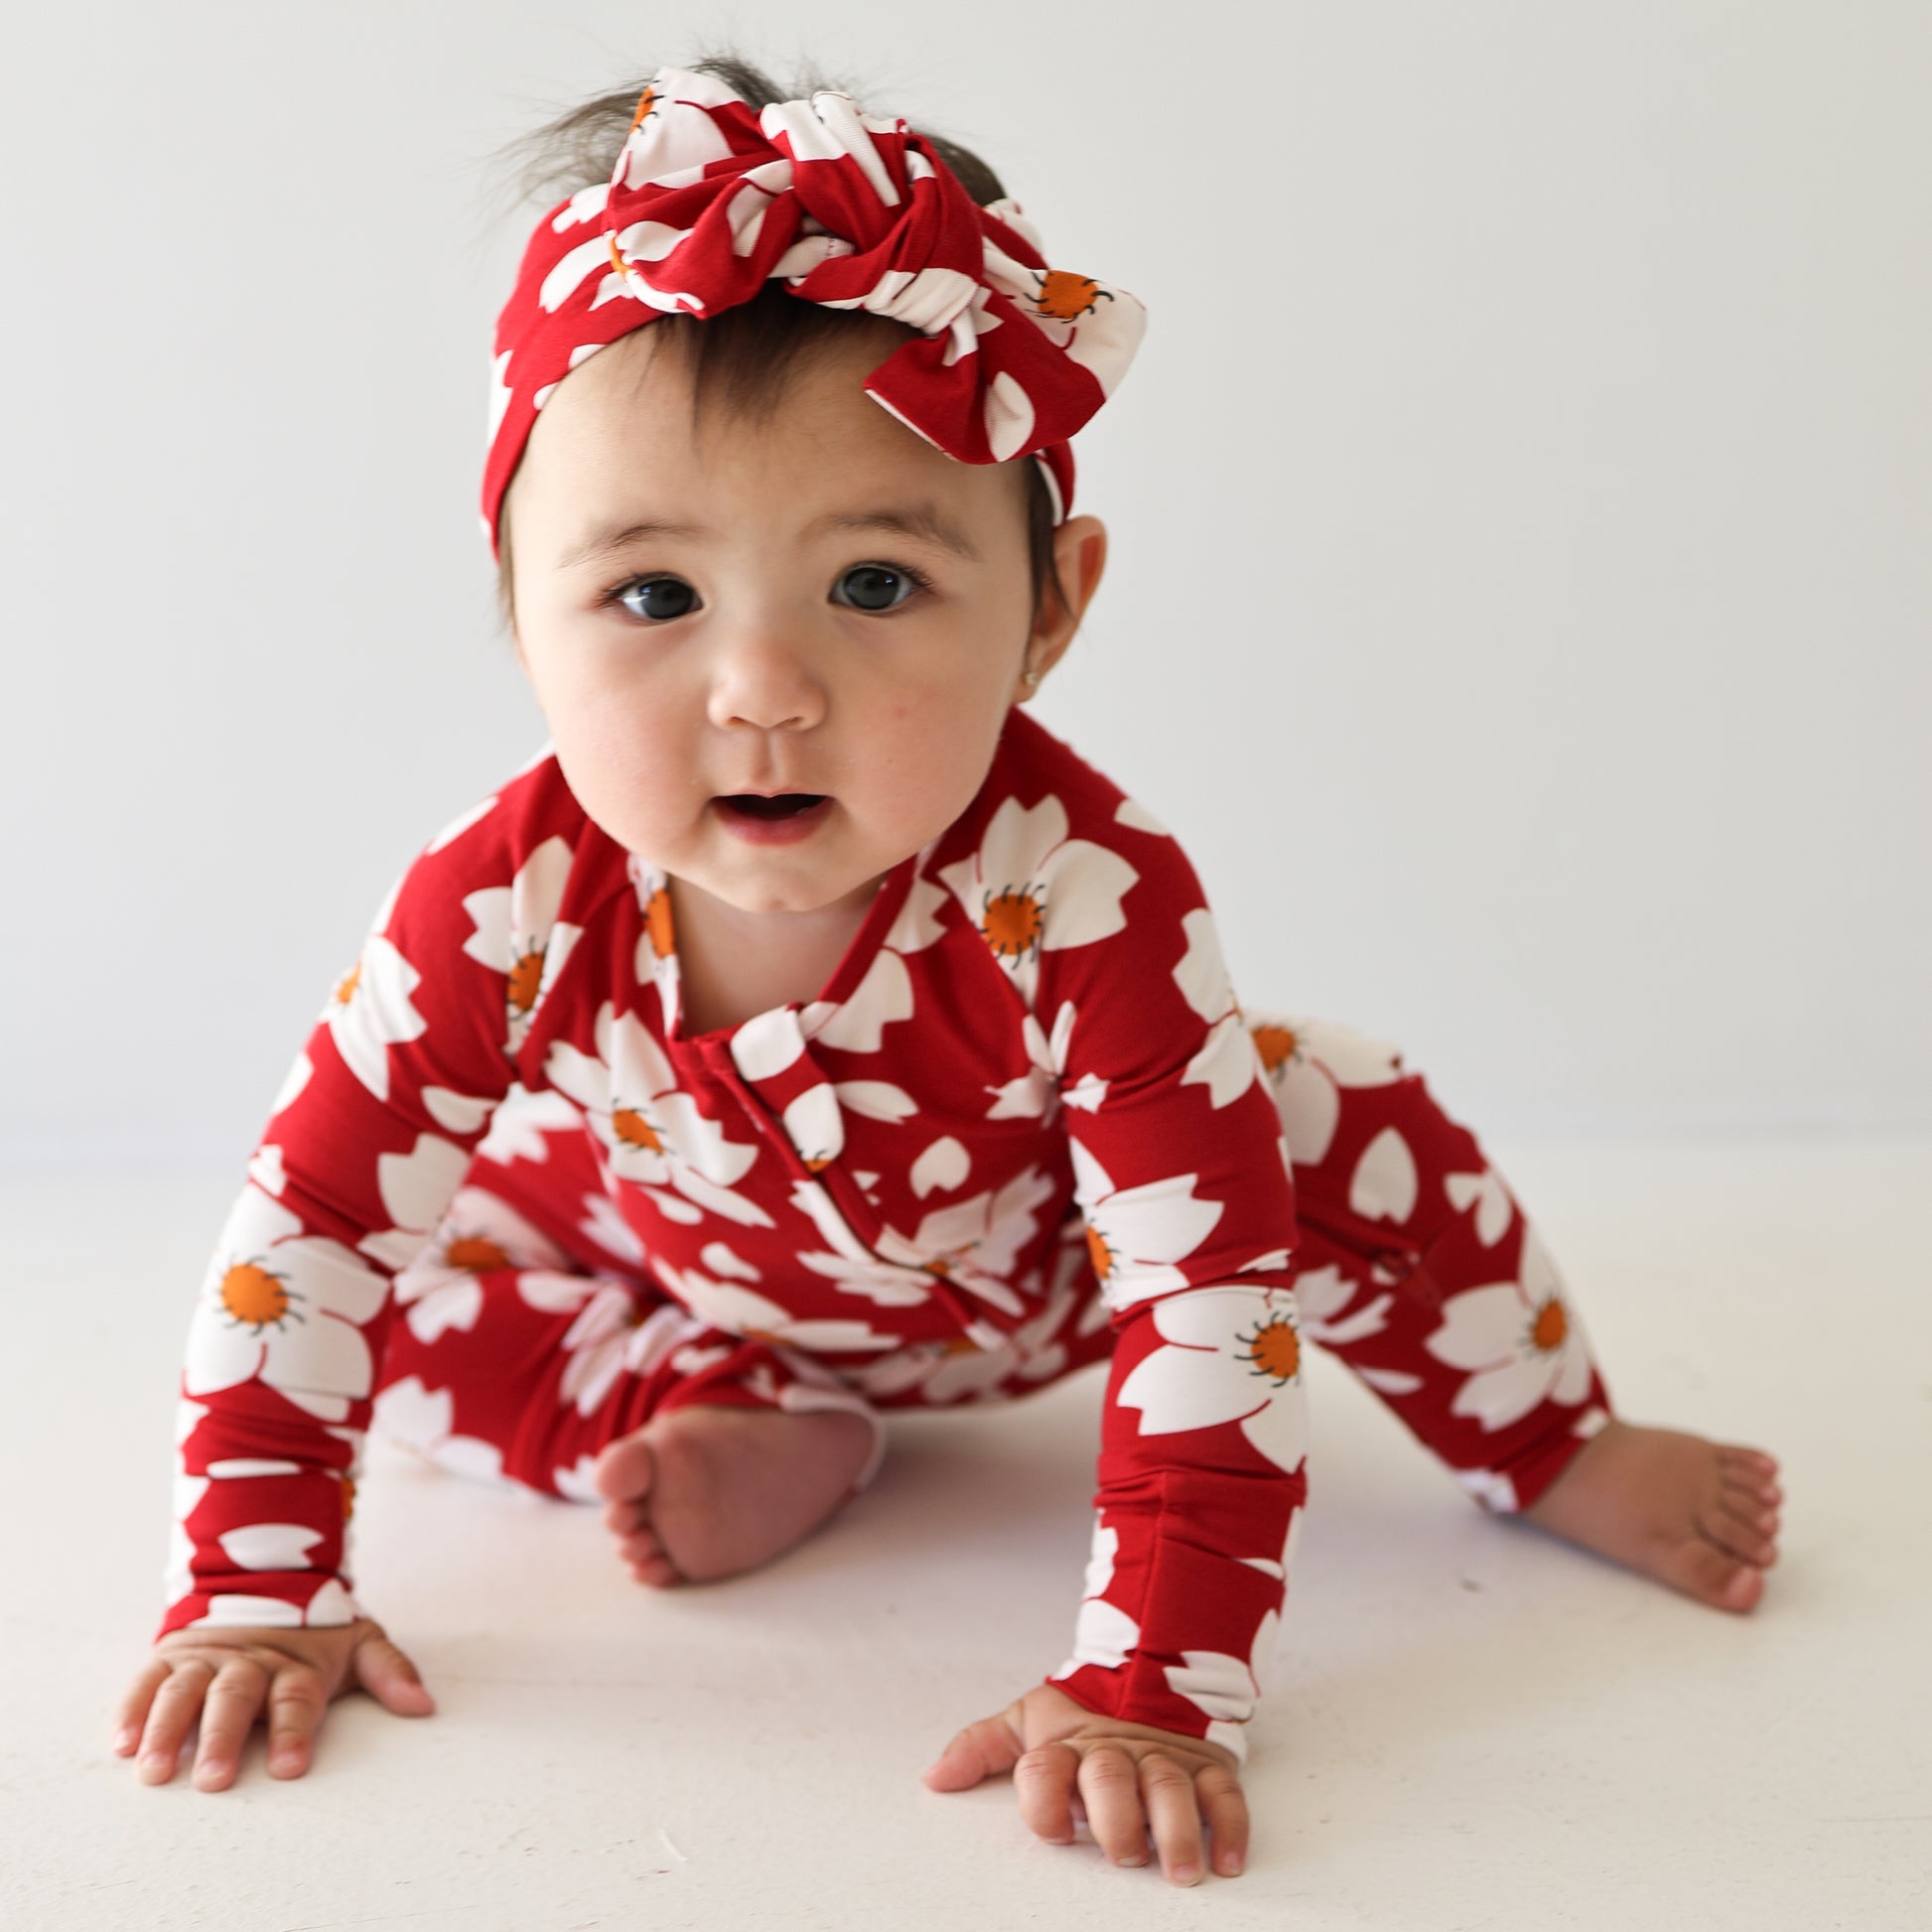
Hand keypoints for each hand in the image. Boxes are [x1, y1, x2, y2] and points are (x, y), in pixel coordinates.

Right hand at [111, 1614, 435, 1791]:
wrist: (265, 1578)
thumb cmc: (315, 1631)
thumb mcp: (360, 1641)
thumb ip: (389, 1671)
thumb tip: (424, 1704)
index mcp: (297, 1664)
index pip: (299, 1699)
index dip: (297, 1732)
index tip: (292, 1769)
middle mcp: (250, 1661)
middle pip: (237, 1697)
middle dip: (225, 1738)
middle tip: (215, 1780)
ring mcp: (208, 1657)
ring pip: (186, 1691)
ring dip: (168, 1730)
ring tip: (156, 1770)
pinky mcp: (173, 1656)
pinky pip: (148, 1681)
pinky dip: (133, 1710)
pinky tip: (123, 1743)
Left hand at [923, 1682, 1246, 1885]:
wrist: (1150, 1668)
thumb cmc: (1084, 1714)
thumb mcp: (1029, 1722)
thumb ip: (982, 1748)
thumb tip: (935, 1778)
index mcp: (1070, 1745)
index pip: (1045, 1769)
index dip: (1043, 1801)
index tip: (1052, 1832)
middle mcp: (1117, 1753)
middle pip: (1111, 1780)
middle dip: (1116, 1819)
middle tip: (1123, 1853)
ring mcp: (1165, 1760)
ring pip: (1171, 1790)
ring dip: (1176, 1832)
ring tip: (1178, 1871)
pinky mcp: (1207, 1766)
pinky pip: (1223, 1794)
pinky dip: (1229, 1827)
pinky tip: (1227, 1861)